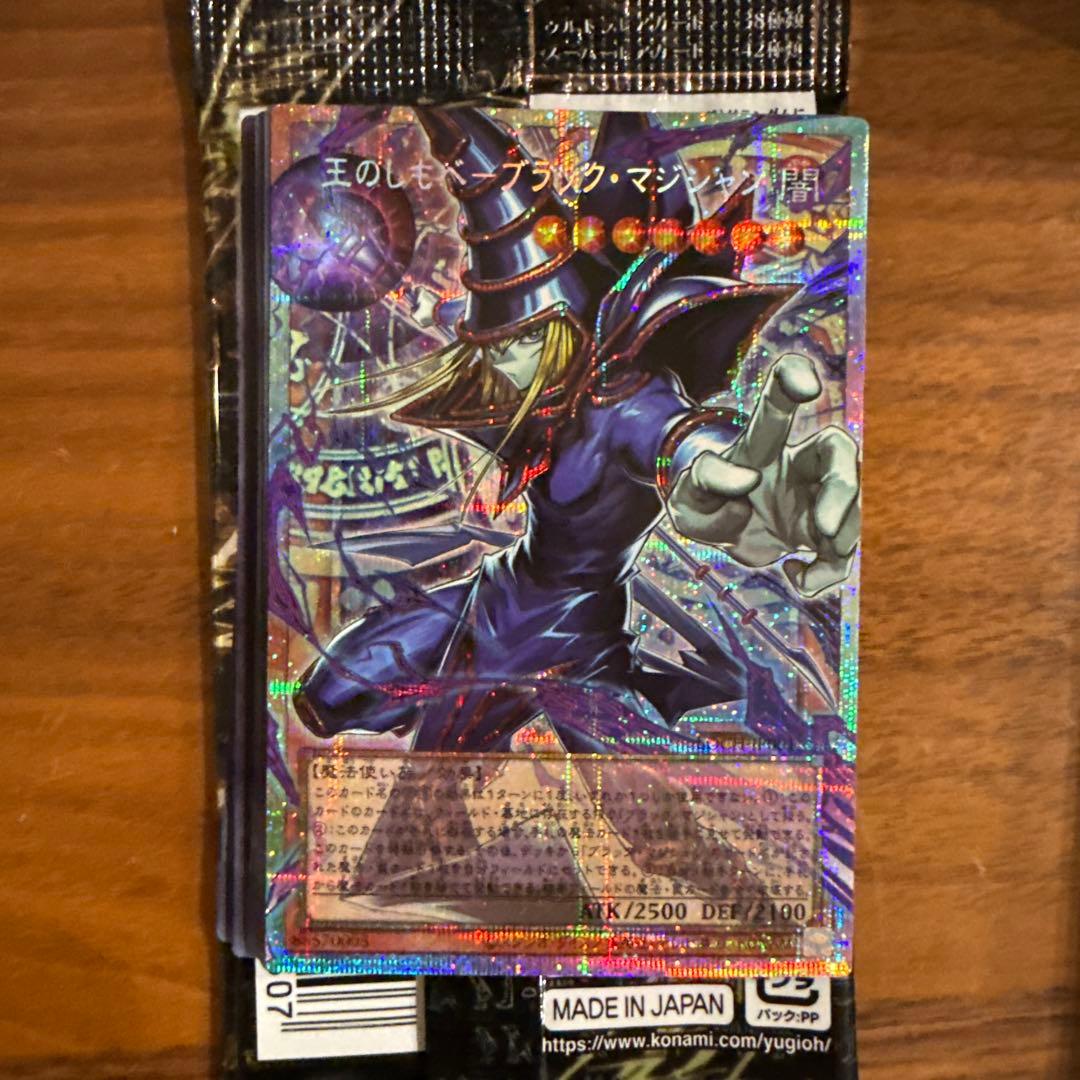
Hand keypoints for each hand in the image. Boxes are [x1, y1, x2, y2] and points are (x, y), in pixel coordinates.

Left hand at [667, 354, 859, 596]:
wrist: (718, 532)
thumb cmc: (703, 502)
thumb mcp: (688, 495)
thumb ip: (707, 479)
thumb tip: (748, 480)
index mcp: (759, 447)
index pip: (777, 404)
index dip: (794, 380)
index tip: (807, 387)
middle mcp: (796, 465)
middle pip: (838, 451)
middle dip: (843, 487)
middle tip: (825, 529)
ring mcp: (814, 497)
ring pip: (850, 504)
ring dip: (842, 538)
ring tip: (804, 568)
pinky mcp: (820, 533)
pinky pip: (841, 552)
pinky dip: (828, 573)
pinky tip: (797, 578)